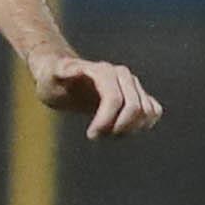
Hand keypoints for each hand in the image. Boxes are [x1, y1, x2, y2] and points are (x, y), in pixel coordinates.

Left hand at [28, 53, 163, 138]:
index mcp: (103, 71)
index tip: (91, 135)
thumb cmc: (52, 78)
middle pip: (135, 108)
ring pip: (147, 111)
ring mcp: (132, 84)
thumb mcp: (50, 76)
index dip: (106, 121)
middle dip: (118, 128)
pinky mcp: (138, 94)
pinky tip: (121, 129)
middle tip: (97, 135)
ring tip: (108, 132)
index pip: (114, 99)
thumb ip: (61, 72)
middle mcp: (122, 75)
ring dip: (130, 129)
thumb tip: (71, 69)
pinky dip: (142, 125)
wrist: (62, 77)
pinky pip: (153, 111)